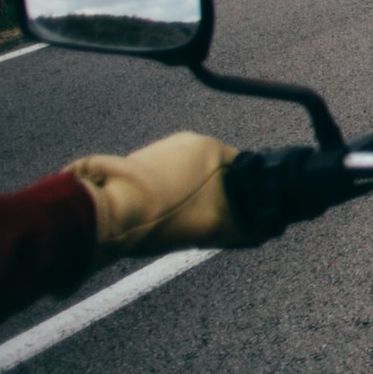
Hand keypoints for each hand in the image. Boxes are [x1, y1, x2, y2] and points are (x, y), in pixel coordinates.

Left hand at [65, 132, 248, 260]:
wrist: (108, 215)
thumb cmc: (162, 216)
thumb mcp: (213, 227)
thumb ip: (245, 229)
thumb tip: (263, 233)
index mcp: (210, 146)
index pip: (241, 169)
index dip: (241, 196)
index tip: (235, 217)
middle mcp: (185, 140)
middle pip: (211, 173)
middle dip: (211, 197)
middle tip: (203, 223)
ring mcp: (157, 149)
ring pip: (184, 178)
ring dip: (185, 198)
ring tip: (174, 223)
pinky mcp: (132, 162)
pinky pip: (160, 181)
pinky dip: (161, 197)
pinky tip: (155, 217)